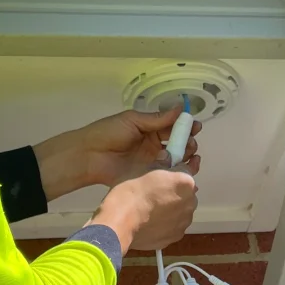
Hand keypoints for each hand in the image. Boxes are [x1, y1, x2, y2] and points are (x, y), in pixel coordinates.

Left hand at [33, 108, 200, 201]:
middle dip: (188, 143)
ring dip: (185, 157)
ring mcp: (152, 162)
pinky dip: (177, 173)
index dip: (185, 126)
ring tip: (189, 156)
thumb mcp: (133, 120)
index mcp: (150, 129)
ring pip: (175, 160)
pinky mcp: (148, 177)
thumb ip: (157, 118)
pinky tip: (184, 172)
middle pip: (178, 144)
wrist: (89, 156)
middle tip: (190, 144)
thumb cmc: (108, 133)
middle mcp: (154, 145)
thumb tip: (180, 107)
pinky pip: (166, 175)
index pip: (173, 127)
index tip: (195, 127)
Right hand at [92, 169, 198, 253]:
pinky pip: (174, 226)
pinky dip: (166, 223)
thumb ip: (161, 164)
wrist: (120, 222)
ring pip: (181, 210)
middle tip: (156, 191)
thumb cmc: (131, 192)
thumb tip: (168, 158)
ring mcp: (184, 222)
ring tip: (153, 209)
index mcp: (186, 182)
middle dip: (175, 190)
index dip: (178, 169)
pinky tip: (151, 222)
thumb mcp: (144, 170)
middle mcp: (190, 202)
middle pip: (186, 193)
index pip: (187, 170)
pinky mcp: (175, 237)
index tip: (174, 168)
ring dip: (173, 208)